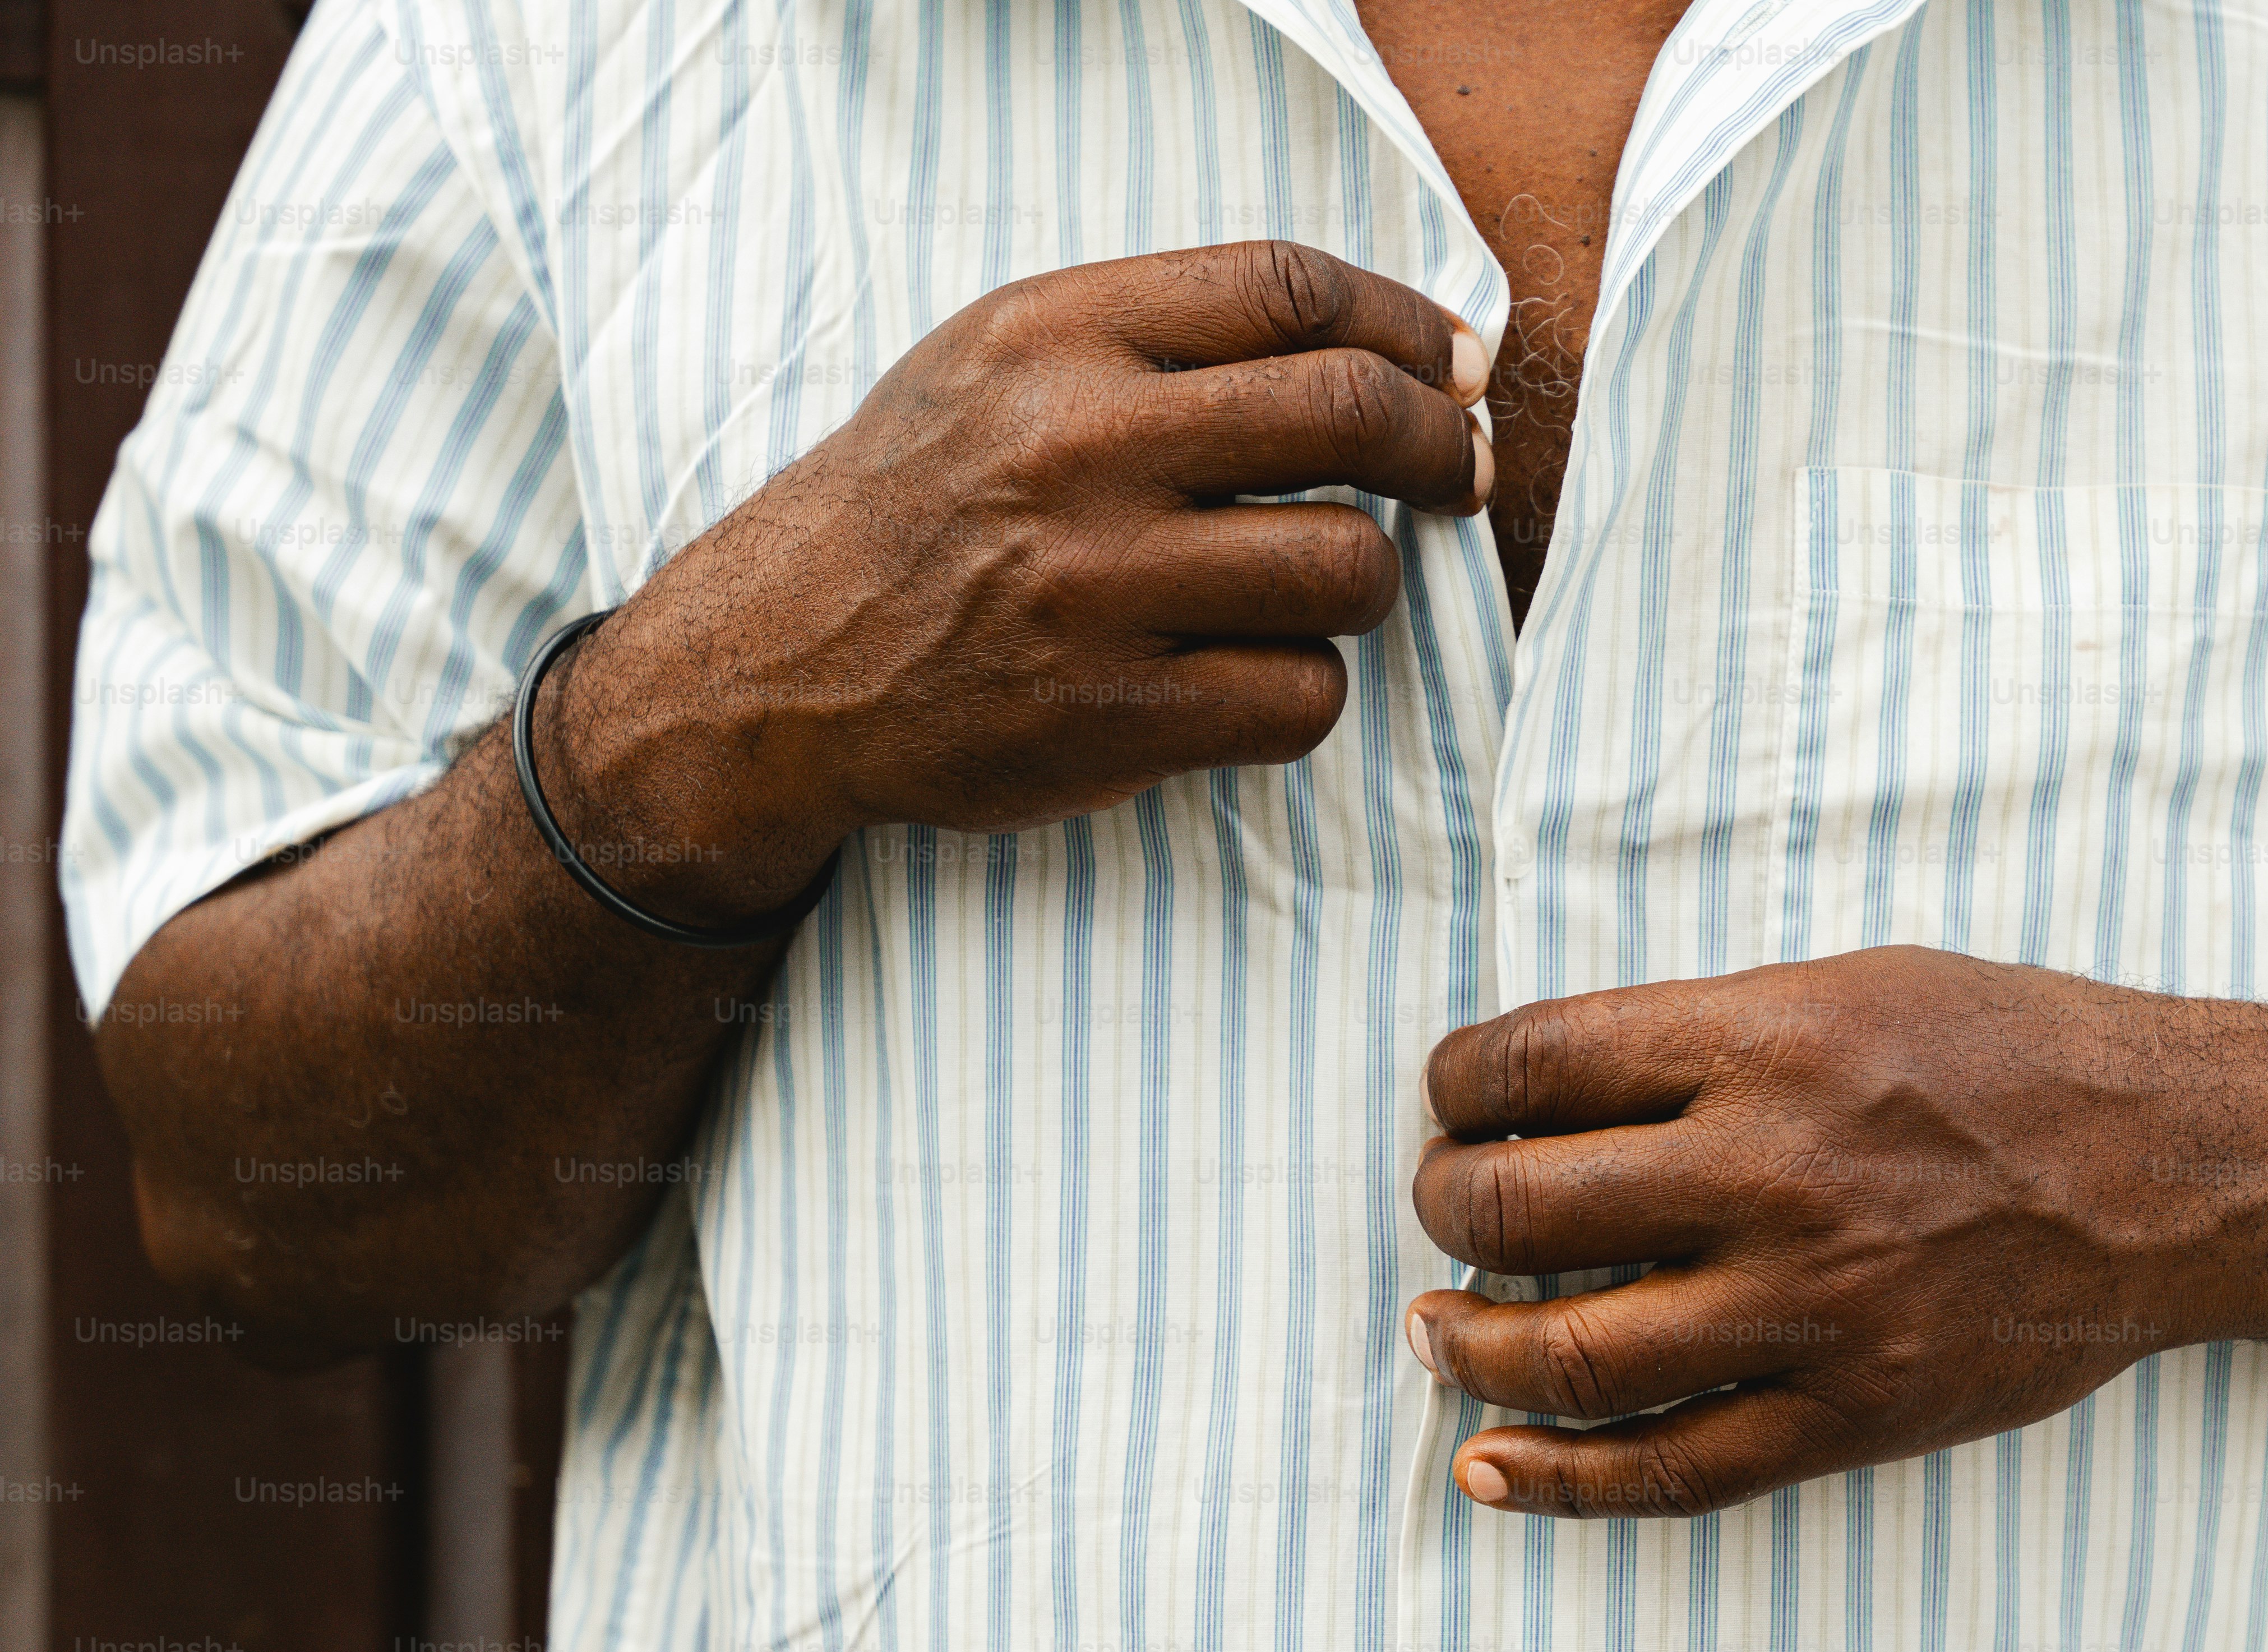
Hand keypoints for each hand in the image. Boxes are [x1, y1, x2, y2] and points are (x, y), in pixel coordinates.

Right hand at [534, 241, 1491, 923]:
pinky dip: (1304, 691)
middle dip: (1438, 446)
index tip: (1450, 364)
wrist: (781, 662)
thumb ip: (1169, 337)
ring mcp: (1097, 589)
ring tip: (1315, 588)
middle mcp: (1078, 450)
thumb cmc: (929, 503)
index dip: (1406, 324)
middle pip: (1346, 416)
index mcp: (1056, 337)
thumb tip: (1393, 348)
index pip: (1289, 289)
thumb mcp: (1005, 362)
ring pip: (1345, 567)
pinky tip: (1254, 676)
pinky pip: (1300, 697)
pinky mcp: (1113, 717)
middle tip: (1457, 472)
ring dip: (1362, 582)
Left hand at [1402, 947, 2267, 1516]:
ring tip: (1436, 1327)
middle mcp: (1776, 1174)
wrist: (2182, 1175)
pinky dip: (1558, 1480)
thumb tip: (1548, 1088)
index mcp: (1770, 1043)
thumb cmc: (2016, 1058)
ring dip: (1465, 1346)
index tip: (1451, 1101)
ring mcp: (1814, 1307)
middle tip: (1444, 1204)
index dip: (1454, 1084)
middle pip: (1521, 1205)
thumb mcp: (1854, 987)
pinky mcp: (1854, 1414)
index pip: (1533, 1060)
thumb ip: (1705, 1035)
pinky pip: (1670, 1471)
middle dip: (1443, 1204)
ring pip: (1569, 1356)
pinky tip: (1488, 1467)